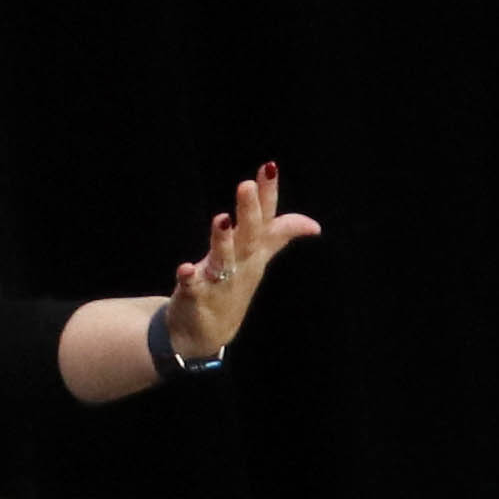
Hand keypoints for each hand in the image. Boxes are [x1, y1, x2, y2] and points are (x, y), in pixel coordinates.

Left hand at [157, 162, 317, 361]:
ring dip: (222, 240)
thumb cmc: (232, 286)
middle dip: (249, 211)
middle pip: (247, 235)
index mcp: (251, 250)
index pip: (264, 219)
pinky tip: (185, 269)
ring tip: (222, 218)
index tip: (270, 166)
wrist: (207, 332)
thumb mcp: (257, 259)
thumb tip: (313, 223)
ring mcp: (218, 281)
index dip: (267, 194)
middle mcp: (239, 264)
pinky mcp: (196, 298)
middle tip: (247, 185)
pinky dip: (190, 278)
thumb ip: (279, 235)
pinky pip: (193, 287)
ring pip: (222, 259)